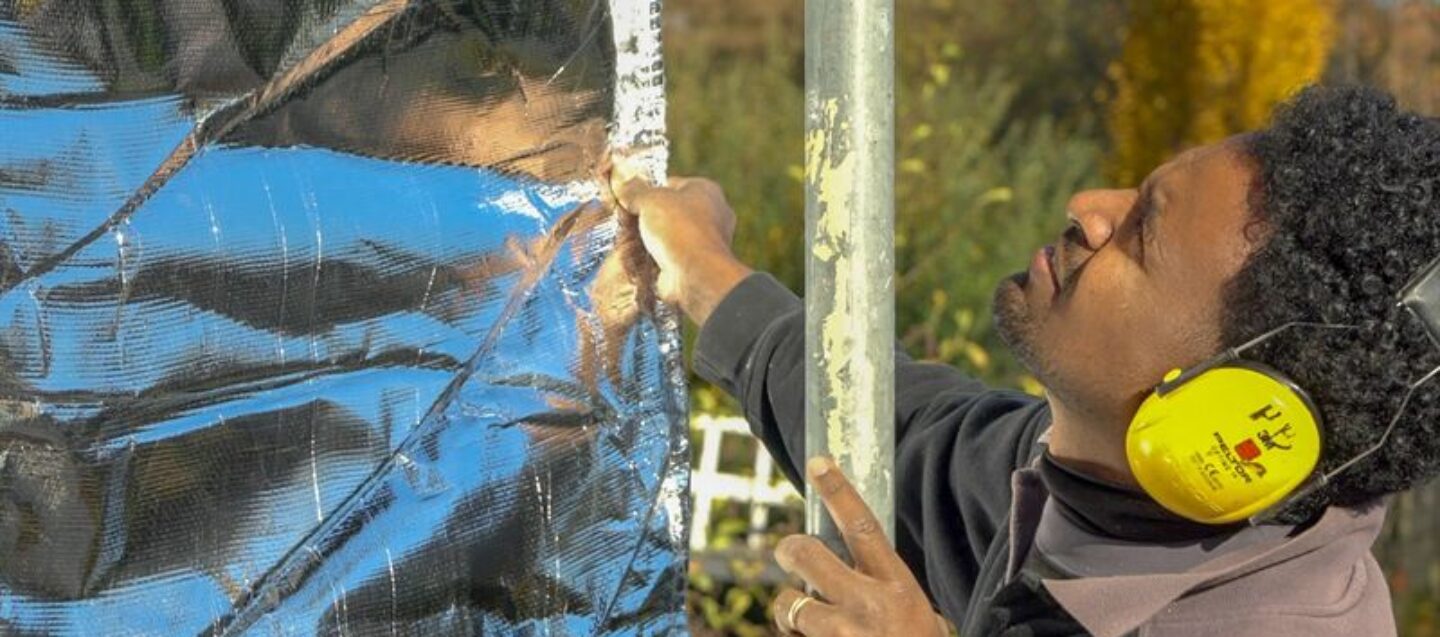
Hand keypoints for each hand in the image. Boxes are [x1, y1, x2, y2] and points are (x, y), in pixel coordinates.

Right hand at [607, 156, 751, 325]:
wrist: (696, 275)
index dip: (648, 190)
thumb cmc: (680, 228)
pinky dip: (652, 260)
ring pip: (666, 236)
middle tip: (625, 221)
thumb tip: (622, 182)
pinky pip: (667, 258)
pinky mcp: (694, 265)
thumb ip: (635, 190)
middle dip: (645, 218)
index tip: (628, 197)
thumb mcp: (651, 200)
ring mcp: (703, 242)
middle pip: (668, 211)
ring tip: (628, 242)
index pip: (671, 184)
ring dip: (646, 240)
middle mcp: (711, 215)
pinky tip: (637, 261)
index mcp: (706, 191)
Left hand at [772, 457, 950, 636]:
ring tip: (810, 627)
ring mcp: (840, 633)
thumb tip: (874, 582)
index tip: (819, 463)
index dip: (838, 492)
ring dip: (791, 613)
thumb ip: (895, 595)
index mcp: (898, 588)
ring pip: (790, 604)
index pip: (863, 527)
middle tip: (789, 555)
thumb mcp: (925, 620)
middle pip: (808, 554)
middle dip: (790, 549)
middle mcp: (866, 605)